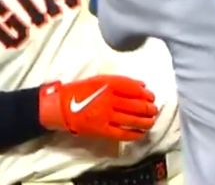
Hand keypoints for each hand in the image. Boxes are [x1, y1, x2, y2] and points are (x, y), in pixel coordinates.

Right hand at [38, 74, 157, 140]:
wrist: (61, 107)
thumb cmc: (78, 91)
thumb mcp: (98, 80)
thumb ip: (119, 82)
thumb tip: (141, 86)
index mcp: (107, 84)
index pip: (133, 88)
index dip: (145, 93)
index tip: (151, 96)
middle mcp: (108, 99)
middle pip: (137, 104)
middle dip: (149, 108)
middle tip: (153, 109)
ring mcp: (106, 116)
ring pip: (133, 119)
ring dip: (146, 121)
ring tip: (150, 121)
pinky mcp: (103, 130)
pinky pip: (124, 133)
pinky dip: (135, 134)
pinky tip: (141, 132)